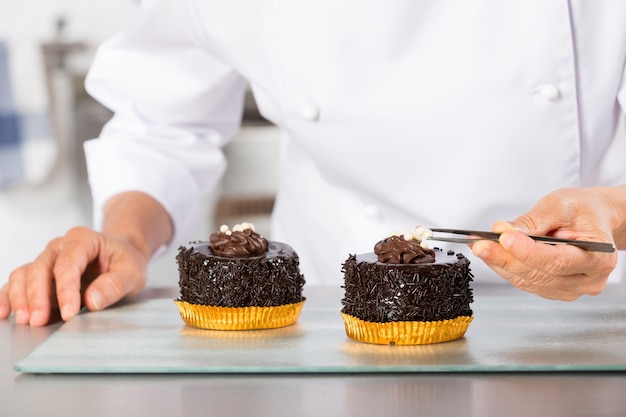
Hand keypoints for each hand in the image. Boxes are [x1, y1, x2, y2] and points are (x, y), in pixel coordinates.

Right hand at [0, 226, 148, 325]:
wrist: (121, 257)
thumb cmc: (125, 262)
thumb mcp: (132, 272)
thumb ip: (115, 284)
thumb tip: (92, 299)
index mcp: (83, 239)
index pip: (68, 263)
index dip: (66, 289)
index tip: (69, 313)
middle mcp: (60, 246)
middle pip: (41, 268)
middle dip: (38, 296)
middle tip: (39, 321)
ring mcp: (47, 260)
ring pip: (24, 274)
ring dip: (21, 298)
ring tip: (26, 321)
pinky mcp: (40, 275)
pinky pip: (18, 282)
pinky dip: (9, 297)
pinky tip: (5, 313)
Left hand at [471, 187, 622, 300]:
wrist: (593, 220)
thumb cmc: (583, 211)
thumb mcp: (561, 205)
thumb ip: (533, 221)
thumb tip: (504, 231)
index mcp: (598, 256)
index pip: (557, 261)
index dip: (527, 252)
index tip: (503, 239)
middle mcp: (588, 279)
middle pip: (539, 274)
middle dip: (505, 258)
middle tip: (480, 244)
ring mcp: (571, 288)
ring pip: (528, 281)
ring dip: (500, 264)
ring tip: (480, 246)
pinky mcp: (554, 290)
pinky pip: (525, 282)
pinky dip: (505, 268)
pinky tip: (492, 254)